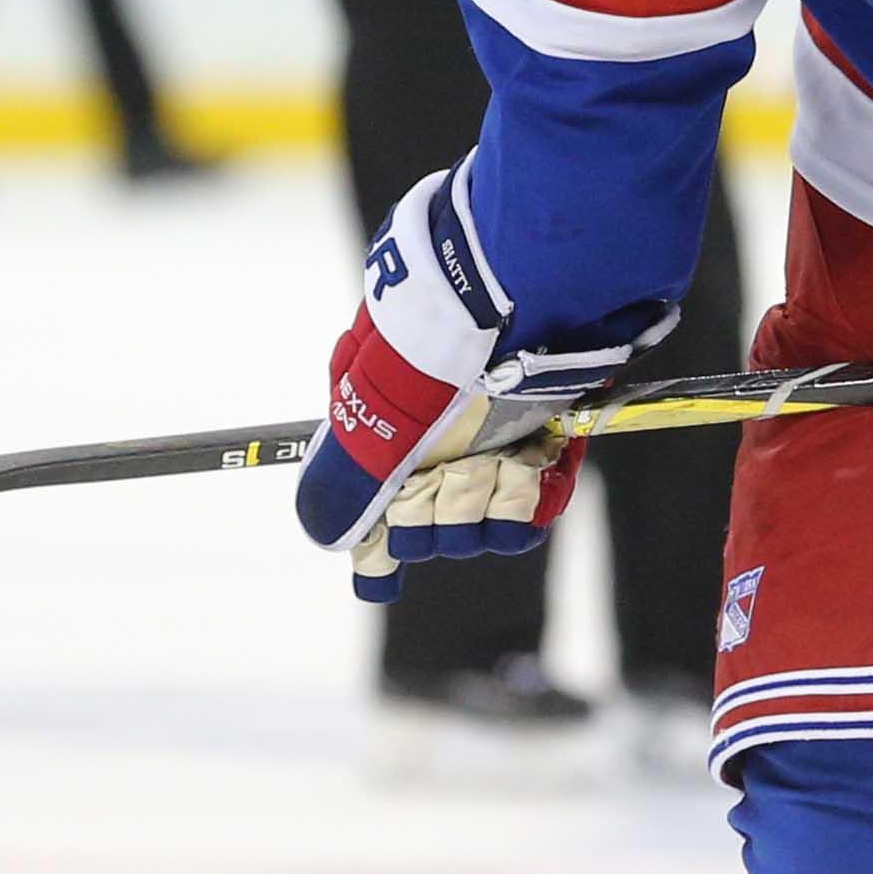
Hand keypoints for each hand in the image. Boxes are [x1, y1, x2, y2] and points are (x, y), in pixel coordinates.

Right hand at [292, 156, 675, 596]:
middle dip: (439, 517)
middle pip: (427, 528)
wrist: (533, 293)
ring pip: (482, 524)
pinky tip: (534, 466)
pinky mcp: (547, 438)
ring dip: (487, 503)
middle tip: (450, 475)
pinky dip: (536, 494)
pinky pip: (537, 503)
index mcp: (380, 424)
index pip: (371, 503)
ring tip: (498, 461)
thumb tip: (325, 535)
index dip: (380, 549)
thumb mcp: (376, 408)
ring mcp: (492, 437)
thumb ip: (346, 477)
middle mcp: (433, 435)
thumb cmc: (442, 346)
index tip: (385, 580)